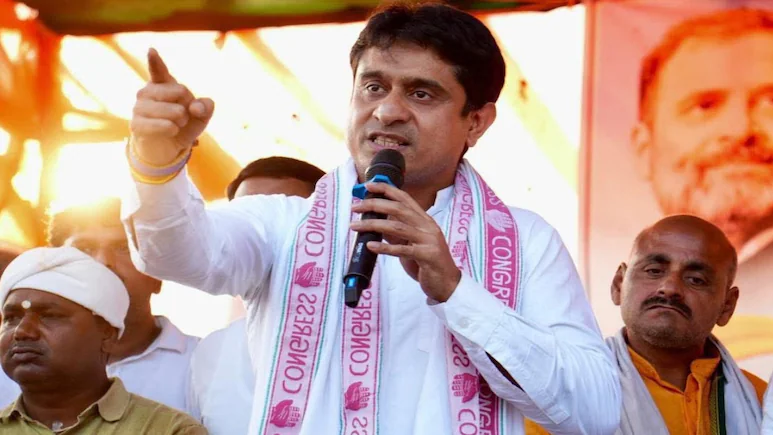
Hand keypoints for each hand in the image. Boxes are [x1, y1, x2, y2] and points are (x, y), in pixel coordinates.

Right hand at [130, 48, 214, 165]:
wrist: (168, 148)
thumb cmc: (183, 124)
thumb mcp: (201, 115)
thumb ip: (206, 107)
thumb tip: (196, 107)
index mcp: (162, 84)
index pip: (158, 70)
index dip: (155, 61)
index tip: (152, 50)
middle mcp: (147, 92)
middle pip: (180, 91)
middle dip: (188, 105)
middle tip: (182, 114)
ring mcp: (139, 107)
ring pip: (172, 111)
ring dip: (181, 120)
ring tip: (177, 124)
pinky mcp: (136, 124)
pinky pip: (163, 125)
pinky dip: (172, 130)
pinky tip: (171, 130)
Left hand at [350, 183, 460, 301]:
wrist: (448, 283)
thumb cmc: (427, 262)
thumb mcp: (412, 243)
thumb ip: (398, 233)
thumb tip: (376, 224)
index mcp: (424, 220)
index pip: (404, 198)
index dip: (386, 189)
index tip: (368, 185)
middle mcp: (427, 226)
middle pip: (398, 209)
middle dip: (374, 205)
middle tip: (355, 208)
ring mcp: (429, 240)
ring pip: (397, 227)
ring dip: (373, 225)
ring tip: (355, 226)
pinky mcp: (427, 256)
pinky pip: (403, 250)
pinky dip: (384, 247)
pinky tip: (371, 246)